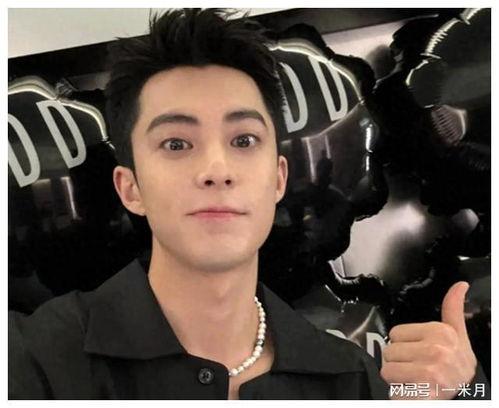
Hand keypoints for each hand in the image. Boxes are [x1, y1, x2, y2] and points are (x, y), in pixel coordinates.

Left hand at [381, 281, 476, 398]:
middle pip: (389, 350)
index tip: (422, 353)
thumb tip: (460, 284)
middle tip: (418, 369)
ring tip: (416, 380)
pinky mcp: (422, 390)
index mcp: (441, 332)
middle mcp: (436, 350)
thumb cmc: (457, 365)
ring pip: (387, 369)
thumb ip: (453, 310)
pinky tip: (414, 391)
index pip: (395, 333)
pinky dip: (399, 393)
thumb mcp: (458, 336)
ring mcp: (429, 370)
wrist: (469, 397)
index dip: (405, 345)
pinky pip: (391, 387)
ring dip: (398, 378)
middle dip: (400, 362)